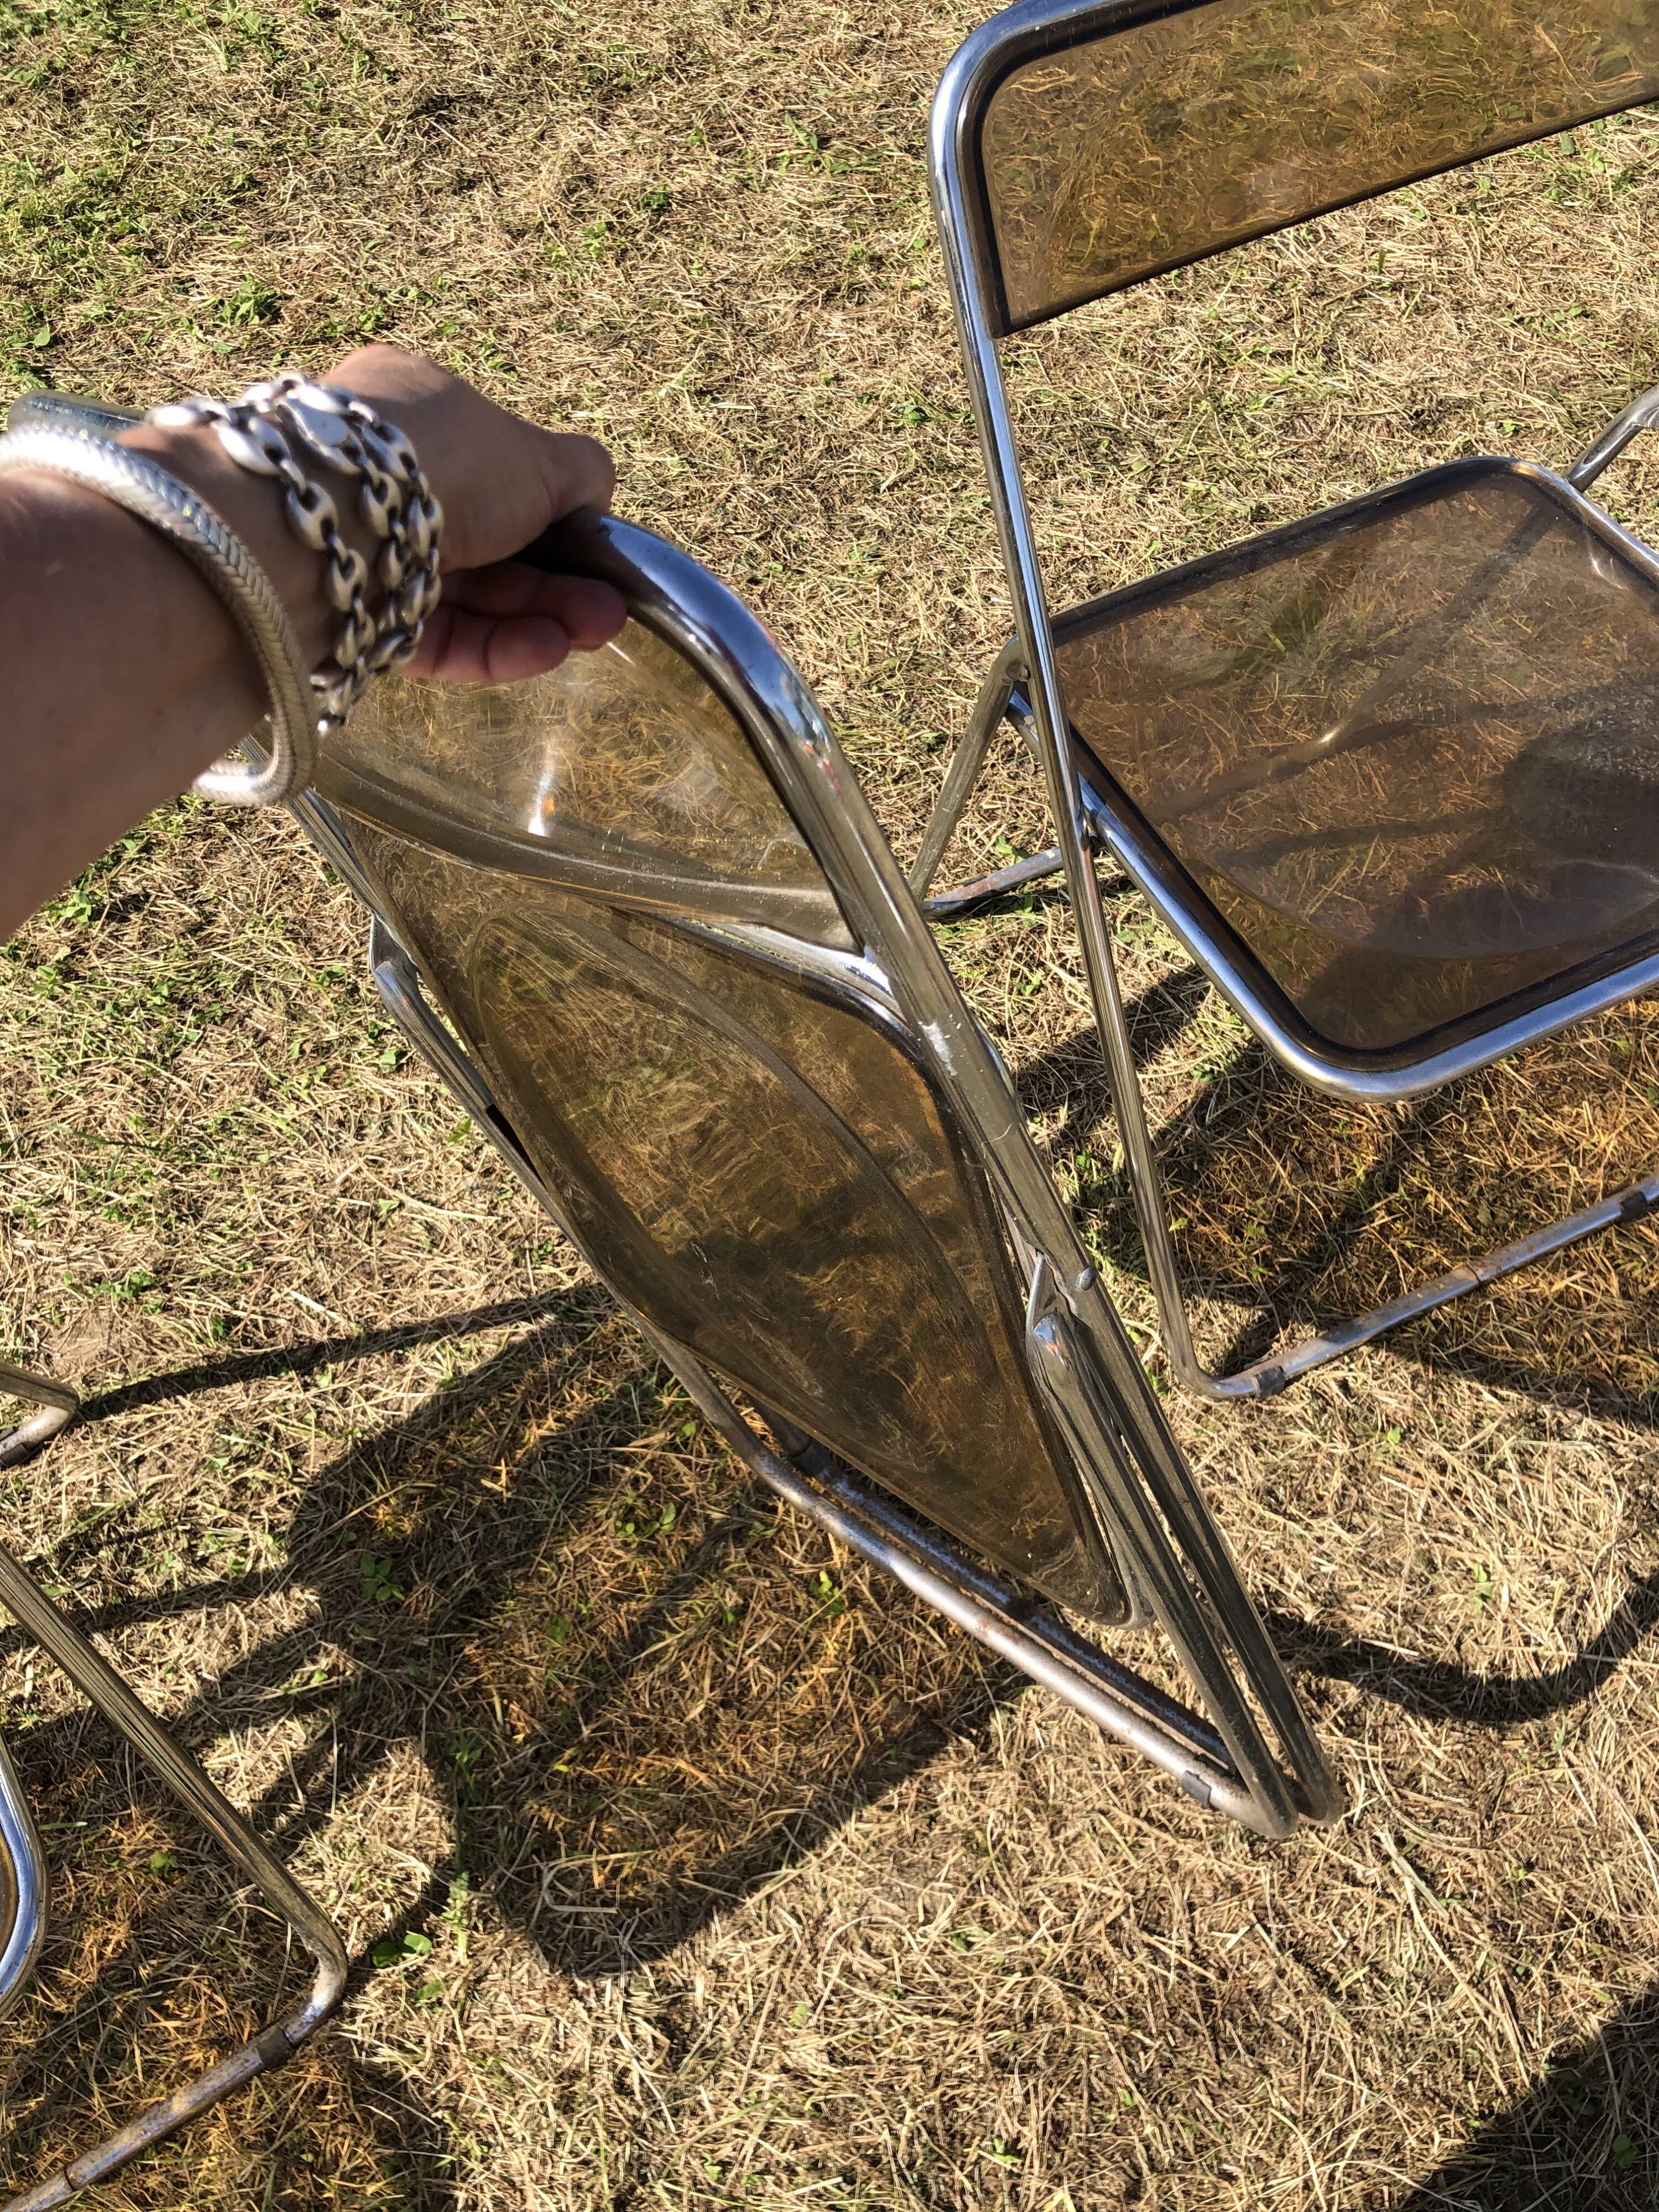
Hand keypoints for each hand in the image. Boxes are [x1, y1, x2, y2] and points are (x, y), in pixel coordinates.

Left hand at [323, 346, 627, 682]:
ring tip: (596, 630)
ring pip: (468, 594)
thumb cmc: (443, 460)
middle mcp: (382, 482)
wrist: (339, 520)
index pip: (492, 471)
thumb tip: (595, 488)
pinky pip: (437, 635)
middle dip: (556, 580)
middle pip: (488, 542)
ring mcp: (368, 552)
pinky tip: (549, 648)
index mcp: (411, 413)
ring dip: (538, 614)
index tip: (595, 553)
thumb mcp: (534, 451)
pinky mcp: (357, 621)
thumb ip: (577, 471)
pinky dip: (496, 645)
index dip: (550, 515)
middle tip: (608, 609)